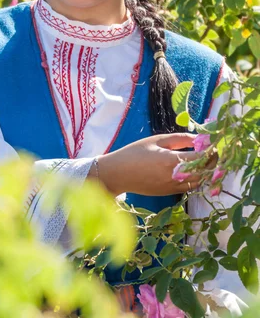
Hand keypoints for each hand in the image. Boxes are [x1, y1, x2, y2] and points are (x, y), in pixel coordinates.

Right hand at [96, 133, 213, 196]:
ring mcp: (173, 187)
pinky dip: (196, 178)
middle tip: (213, 150)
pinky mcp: (170, 193)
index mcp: (171, 161)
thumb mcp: (156, 140)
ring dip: (205, 171)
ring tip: (204, 159)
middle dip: (212, 161)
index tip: (213, 142)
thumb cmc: (135, 152)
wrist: (118, 174)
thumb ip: (180, 139)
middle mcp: (175, 177)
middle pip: (204, 172)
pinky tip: (193, 168)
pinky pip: (190, 187)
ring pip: (199, 182)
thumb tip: (199, 138)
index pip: (202, 158)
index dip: (211, 150)